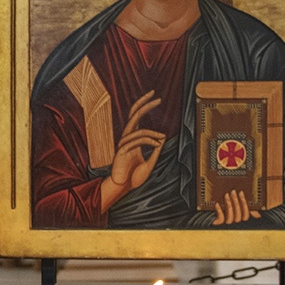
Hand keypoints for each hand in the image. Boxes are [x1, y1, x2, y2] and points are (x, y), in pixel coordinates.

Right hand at [99, 92, 166, 211]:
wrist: (124, 188)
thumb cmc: (134, 177)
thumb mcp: (150, 162)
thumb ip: (155, 150)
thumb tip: (162, 138)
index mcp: (133, 138)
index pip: (137, 117)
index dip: (145, 106)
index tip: (155, 98)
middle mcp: (127, 138)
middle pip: (134, 115)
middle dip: (145, 104)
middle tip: (156, 97)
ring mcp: (124, 144)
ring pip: (139, 130)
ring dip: (153, 134)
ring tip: (161, 139)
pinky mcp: (122, 151)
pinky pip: (138, 141)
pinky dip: (150, 141)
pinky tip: (157, 144)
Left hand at [210, 189, 261, 225]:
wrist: (209, 203)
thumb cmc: (227, 201)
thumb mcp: (239, 202)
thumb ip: (249, 207)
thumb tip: (259, 215)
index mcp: (240, 215)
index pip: (246, 215)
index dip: (244, 204)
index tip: (241, 192)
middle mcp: (233, 219)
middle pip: (238, 216)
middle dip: (236, 202)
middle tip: (232, 191)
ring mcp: (225, 220)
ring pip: (230, 218)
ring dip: (229, 205)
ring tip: (226, 195)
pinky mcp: (217, 221)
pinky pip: (220, 219)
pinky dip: (219, 211)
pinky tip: (217, 204)